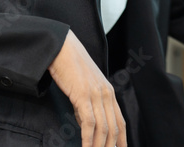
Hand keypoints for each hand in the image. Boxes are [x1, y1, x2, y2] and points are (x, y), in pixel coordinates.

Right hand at [48, 30, 126, 146]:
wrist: (61, 47)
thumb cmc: (69, 67)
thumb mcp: (83, 88)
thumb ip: (86, 107)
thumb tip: (86, 126)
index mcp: (108, 93)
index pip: (120, 121)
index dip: (121, 140)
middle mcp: (106, 94)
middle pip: (114, 128)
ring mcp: (96, 94)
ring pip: (104, 128)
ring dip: (100, 146)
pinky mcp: (83, 95)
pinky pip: (89, 123)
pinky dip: (89, 139)